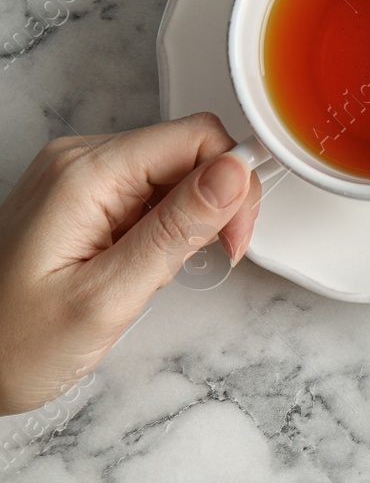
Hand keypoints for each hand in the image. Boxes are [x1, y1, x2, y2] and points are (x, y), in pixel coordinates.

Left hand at [0, 113, 261, 414]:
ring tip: (168, 268)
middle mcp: (80, 163)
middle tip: (214, 256)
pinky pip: (150, 190)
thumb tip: (233, 174)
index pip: (197, 138)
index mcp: (85, 175)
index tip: (233, 237)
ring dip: (194, 217)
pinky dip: (168, 224)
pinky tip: (151, 261)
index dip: (234, 185)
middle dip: (219, 202)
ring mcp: (79, 178)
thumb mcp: (107, 297)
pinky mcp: (82, 197)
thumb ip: (177, 230)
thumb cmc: (13, 344)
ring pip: (174, 170)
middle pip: (189, 149)